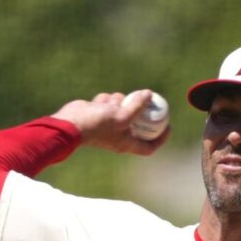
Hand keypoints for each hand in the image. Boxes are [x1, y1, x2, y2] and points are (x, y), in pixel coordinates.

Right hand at [51, 90, 169, 154]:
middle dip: (140, 110)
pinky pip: (110, 102)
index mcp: (126, 143)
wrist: (71, 123)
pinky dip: (106, 100)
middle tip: (148, 99)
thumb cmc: (97, 125)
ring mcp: (109, 124)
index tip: (169, 126)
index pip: (149, 146)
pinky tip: (98, 102)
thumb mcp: (122, 116)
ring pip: (123, 106)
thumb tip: (150, 95)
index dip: (161, 138)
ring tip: (111, 103)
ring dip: (119, 101)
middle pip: (138, 122)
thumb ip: (137, 106)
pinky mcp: (100, 113)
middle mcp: (119, 135)